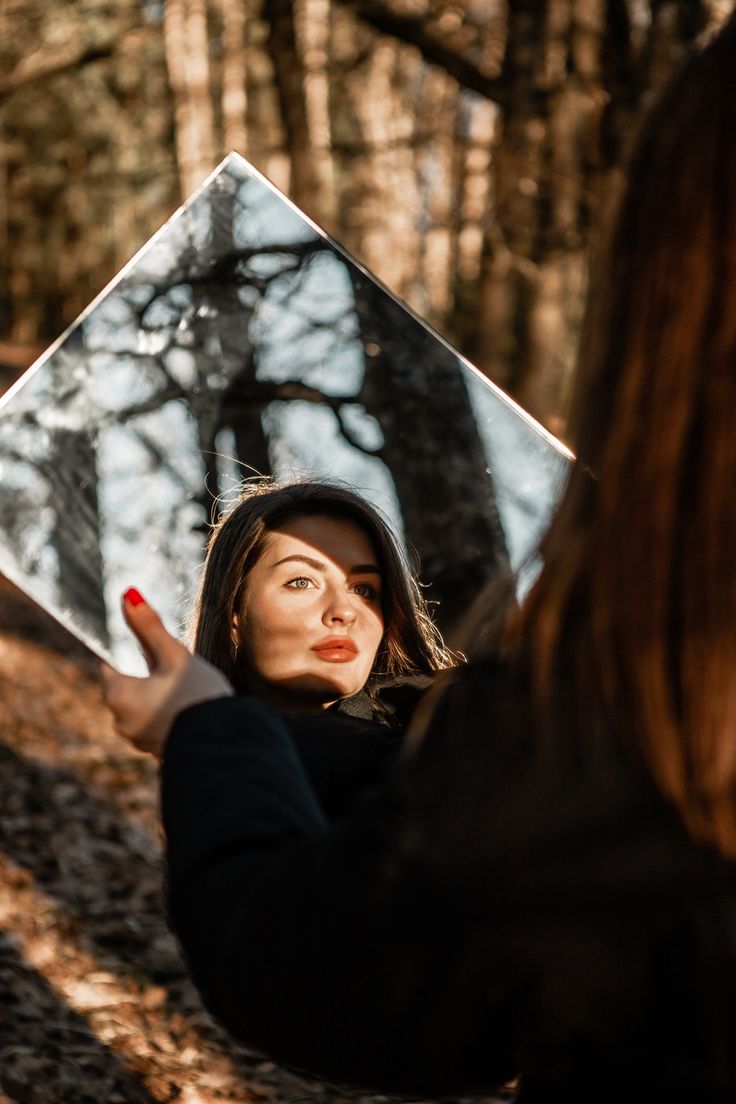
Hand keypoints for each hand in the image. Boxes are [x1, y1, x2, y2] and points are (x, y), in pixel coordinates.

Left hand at [101, 588, 233, 757]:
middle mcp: (120, 721)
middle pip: (126, 685)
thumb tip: (128, 594)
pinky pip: (156, 723)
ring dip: (157, 694)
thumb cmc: (198, 695)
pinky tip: (189, 707)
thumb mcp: (174, 655)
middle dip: (147, 674)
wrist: (225, 740)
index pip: (110, 665)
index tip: (152, 649)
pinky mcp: (157, 750)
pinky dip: (167, 712)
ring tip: (186, 687)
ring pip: (142, 705)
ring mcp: (138, 739)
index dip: (130, 652)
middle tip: (175, 666)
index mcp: (117, 695)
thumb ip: (149, 626)